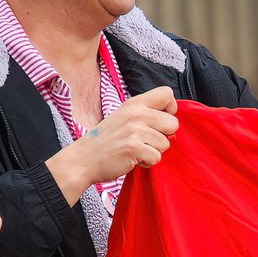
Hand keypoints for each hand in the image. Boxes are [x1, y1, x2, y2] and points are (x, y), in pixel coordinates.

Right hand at [45, 86, 178, 205]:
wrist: (84, 159)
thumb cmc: (106, 140)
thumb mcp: (123, 117)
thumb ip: (145, 114)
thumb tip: (170, 119)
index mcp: (135, 103)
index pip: (167, 93)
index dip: (170, 109)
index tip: (160, 121)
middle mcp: (136, 114)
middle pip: (173, 123)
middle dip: (164, 136)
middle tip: (146, 141)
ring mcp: (135, 130)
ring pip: (165, 144)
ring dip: (153, 151)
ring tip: (136, 150)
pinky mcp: (135, 148)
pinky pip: (156, 157)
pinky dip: (147, 163)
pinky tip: (133, 159)